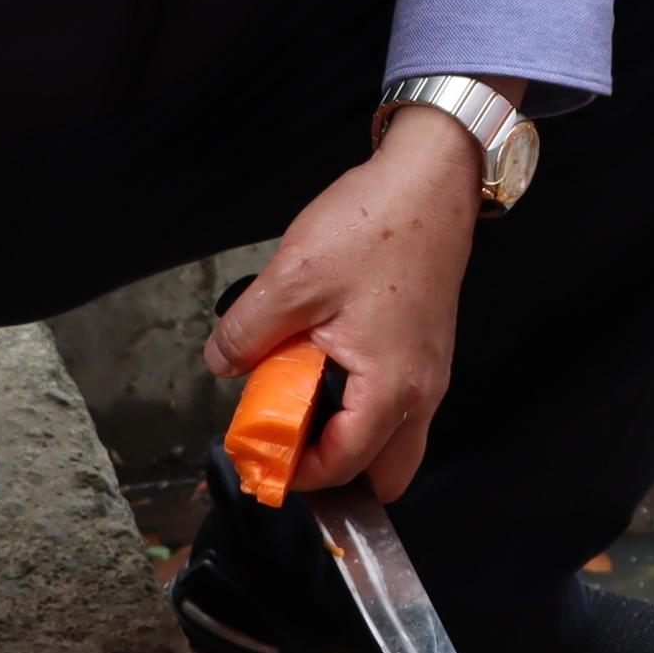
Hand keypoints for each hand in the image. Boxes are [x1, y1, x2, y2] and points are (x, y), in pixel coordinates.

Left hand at [202, 99, 489, 497]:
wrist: (431, 178)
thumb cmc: (375, 225)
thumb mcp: (293, 279)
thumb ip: (248, 331)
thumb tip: (222, 364)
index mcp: (390, 387)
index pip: (343, 466)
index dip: (293, 472)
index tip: (255, 455)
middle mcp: (422, 392)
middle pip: (385, 474)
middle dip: (331, 471)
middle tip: (283, 440)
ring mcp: (430, 373)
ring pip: (393, 440)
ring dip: (346, 436)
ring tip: (296, 400)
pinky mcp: (427, 350)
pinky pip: (396, 404)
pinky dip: (360, 405)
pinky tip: (321, 366)